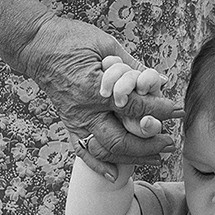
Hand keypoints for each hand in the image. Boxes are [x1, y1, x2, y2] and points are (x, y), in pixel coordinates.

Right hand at [18, 16, 180, 170]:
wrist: (36, 45)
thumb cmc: (71, 38)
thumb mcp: (106, 44)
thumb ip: (132, 65)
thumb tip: (160, 79)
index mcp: (95, 88)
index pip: (135, 107)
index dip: (160, 110)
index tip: (179, 110)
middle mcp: (84, 110)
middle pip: (121, 138)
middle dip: (149, 143)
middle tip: (170, 141)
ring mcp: (75, 120)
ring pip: (105, 150)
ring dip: (132, 157)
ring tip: (155, 156)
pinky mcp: (68, 123)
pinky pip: (82, 151)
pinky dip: (98, 166)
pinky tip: (115, 176)